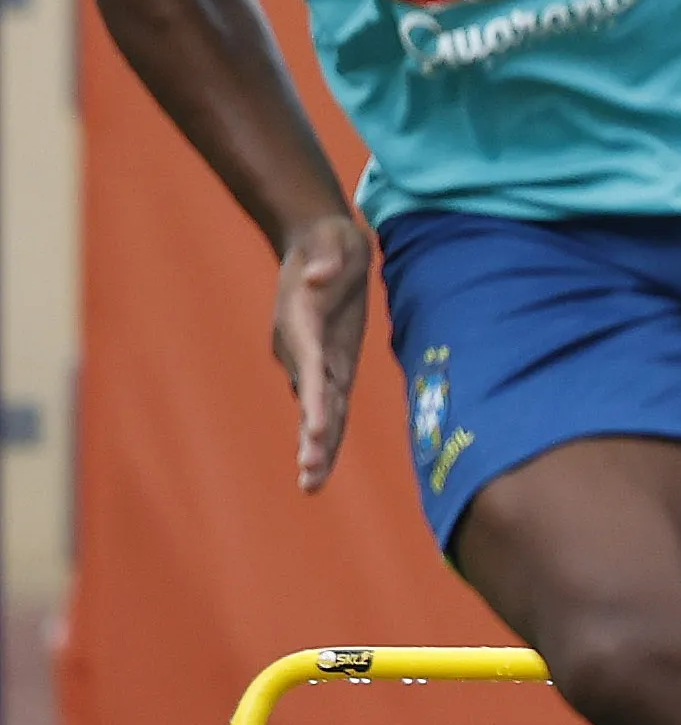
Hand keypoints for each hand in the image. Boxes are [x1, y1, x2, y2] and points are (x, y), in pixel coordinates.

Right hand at [270, 212, 371, 493]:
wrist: (318, 241)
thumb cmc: (328, 240)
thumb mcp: (333, 240)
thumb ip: (326, 259)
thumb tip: (317, 276)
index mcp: (304, 325)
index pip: (311, 367)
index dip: (314, 399)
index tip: (315, 428)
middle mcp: (302, 348)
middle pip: (311, 398)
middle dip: (313, 437)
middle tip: (310, 476)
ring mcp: (313, 357)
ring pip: (318, 408)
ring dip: (317, 444)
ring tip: (311, 484)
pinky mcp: (328, 360)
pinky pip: (329, 401)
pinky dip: (327, 430)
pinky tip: (322, 460)